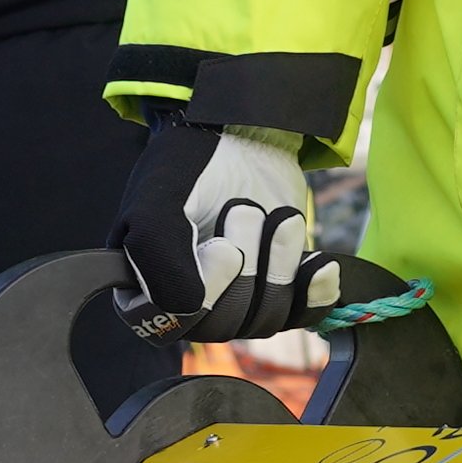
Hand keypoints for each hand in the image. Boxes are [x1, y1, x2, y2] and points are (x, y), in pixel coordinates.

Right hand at [112, 120, 342, 339]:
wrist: (245, 136)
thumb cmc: (192, 164)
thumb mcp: (159, 204)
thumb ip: (159, 260)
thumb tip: (193, 306)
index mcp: (143, 285)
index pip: (169, 325)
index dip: (203, 296)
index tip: (224, 248)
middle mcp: (186, 300)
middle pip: (222, 326)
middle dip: (246, 270)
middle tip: (246, 211)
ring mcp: (234, 297)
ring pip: (263, 320)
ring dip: (279, 265)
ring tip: (279, 217)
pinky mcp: (276, 289)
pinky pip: (299, 315)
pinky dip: (313, 292)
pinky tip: (319, 262)